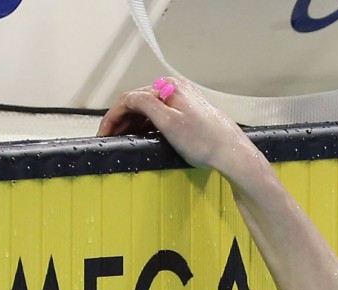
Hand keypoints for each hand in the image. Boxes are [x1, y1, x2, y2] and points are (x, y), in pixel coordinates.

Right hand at [97, 77, 258, 178]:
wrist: (233, 154)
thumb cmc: (204, 142)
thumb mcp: (168, 122)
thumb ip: (145, 105)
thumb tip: (128, 98)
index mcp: (169, 87)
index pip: (130, 98)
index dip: (113, 116)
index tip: (103, 133)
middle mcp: (176, 88)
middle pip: (139, 102)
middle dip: (122, 120)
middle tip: (110, 138)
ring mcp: (185, 99)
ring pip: (150, 109)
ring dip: (134, 123)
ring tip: (124, 139)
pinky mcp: (191, 112)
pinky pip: (163, 115)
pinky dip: (149, 124)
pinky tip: (144, 136)